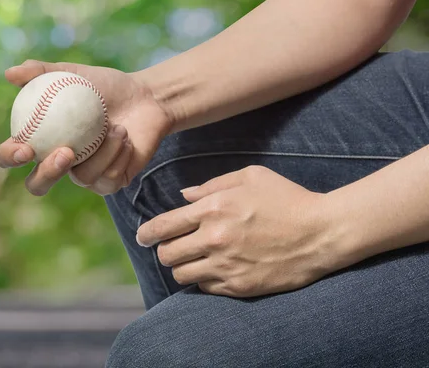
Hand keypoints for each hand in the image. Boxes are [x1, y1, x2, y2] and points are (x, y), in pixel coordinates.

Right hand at [0, 60, 171, 195]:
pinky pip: (108, 179)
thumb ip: (41, 72)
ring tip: (117, 127)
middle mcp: (59, 163)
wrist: (145, 98)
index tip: (25, 147)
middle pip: (37, 185)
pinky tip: (127, 139)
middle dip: (46, 175)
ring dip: (102, 151)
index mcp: (41, 140)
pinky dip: (119, 154)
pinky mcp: (109, 183)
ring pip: (81, 177)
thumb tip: (9, 74)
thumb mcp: (73, 74)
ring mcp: (85, 176)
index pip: (12, 155)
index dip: (10, 157)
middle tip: (65, 153)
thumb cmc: (106, 86)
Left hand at [136, 166, 337, 297]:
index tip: (143, 236)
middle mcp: (214, 239)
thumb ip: (211, 185)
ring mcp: (226, 266)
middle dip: (165, 250)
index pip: (164, 226)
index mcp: (213, 209)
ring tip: (194, 260)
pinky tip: (216, 269)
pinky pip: (205, 288)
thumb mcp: (250, 177)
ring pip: (182, 275)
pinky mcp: (239, 286)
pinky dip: (204, 280)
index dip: (147, 232)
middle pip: (167, 254)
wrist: (322, 232)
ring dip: (183, 267)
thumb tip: (184, 196)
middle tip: (174, 246)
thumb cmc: (286, 198)